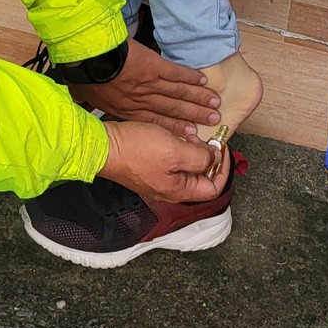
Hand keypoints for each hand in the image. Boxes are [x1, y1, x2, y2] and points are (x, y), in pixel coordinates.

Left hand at [69, 40, 220, 139]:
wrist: (90, 60)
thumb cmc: (86, 77)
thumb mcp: (87, 97)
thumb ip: (94, 105)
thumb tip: (89, 107)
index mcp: (127, 110)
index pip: (156, 121)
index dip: (175, 128)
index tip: (192, 133)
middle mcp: (142, 100)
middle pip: (173, 110)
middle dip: (194, 115)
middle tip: (213, 120)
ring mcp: (149, 84)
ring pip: (178, 94)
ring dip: (197, 99)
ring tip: (215, 104)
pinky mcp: (154, 67)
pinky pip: (176, 74)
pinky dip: (190, 77)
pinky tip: (202, 81)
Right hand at [100, 121, 226, 202]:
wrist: (104, 147)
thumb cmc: (136, 150)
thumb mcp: (176, 151)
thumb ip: (200, 158)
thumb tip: (214, 159)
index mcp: (179, 191)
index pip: (213, 188)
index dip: (223, 169)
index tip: (222, 150)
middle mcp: (169, 189)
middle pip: (200, 178)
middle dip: (207, 158)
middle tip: (205, 140)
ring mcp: (157, 180)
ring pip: (185, 168)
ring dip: (192, 151)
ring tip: (189, 136)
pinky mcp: (148, 169)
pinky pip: (171, 162)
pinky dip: (178, 149)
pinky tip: (173, 136)